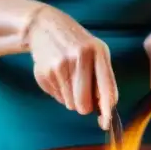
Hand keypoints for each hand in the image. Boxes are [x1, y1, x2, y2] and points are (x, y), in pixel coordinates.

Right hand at [25, 5, 117, 128]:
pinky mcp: (43, 72)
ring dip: (71, 97)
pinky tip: (58, 74)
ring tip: (69, 77)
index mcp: (97, 52)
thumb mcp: (97, 52)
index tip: (106, 123)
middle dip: (84, 106)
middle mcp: (79, 58)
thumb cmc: (78, 44)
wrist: (46, 26)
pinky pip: (56, 98)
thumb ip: (104, 79)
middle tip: (82, 93)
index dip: (106, 111)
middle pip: (84, 105)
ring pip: (70, 104)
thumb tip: (104, 111)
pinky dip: (59, 91)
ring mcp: (59, 65)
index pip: (106, 88)